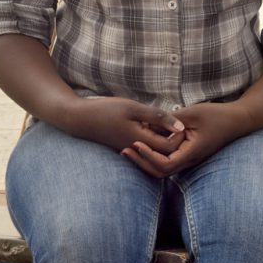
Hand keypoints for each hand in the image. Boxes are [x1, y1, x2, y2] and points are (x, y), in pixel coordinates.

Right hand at [58, 95, 187, 154]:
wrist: (80, 119)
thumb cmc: (106, 110)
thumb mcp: (133, 108)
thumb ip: (158, 117)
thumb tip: (181, 127)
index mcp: (140, 141)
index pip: (170, 148)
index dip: (179, 137)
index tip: (180, 121)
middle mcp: (137, 151)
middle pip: (165, 153)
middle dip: (174, 140)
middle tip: (176, 123)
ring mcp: (131, 151)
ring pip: (156, 152)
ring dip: (164, 139)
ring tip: (165, 123)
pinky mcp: (127, 148)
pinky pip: (146, 149)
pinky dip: (153, 139)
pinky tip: (151, 125)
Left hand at [123, 101, 256, 178]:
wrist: (236, 121)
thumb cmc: (216, 115)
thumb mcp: (192, 113)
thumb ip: (171, 120)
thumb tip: (151, 125)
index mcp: (191, 152)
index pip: (164, 165)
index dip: (147, 157)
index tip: (135, 144)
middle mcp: (189, 160)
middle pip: (160, 172)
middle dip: (141, 162)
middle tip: (124, 150)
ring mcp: (189, 159)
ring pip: (163, 169)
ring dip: (145, 161)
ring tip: (129, 148)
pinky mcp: (187, 154)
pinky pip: (167, 161)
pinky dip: (153, 156)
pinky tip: (143, 144)